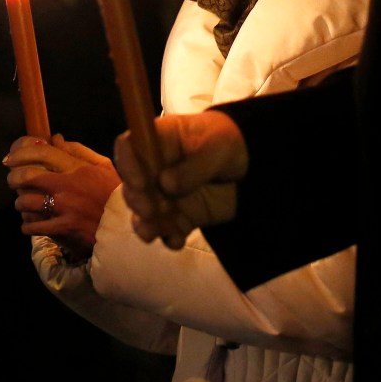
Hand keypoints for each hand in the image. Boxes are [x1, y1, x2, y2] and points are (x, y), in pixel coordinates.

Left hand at [4, 135, 119, 261]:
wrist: (124, 225)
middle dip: (14, 177)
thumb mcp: (103, 166)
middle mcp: (67, 186)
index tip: (11, 158)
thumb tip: (56, 138)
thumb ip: (79, 151)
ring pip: (26, 202)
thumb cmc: (114, 193)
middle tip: (13, 180)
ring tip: (24, 203)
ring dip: (21, 202)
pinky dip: (27, 226)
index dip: (21, 153)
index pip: (42, 153)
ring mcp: (64, 208)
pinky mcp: (63, 228)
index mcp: (77, 168)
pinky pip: (33, 226)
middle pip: (27, 176)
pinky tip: (30, 224)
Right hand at [113, 110, 248, 249]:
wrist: (253, 166)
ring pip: (143, 210)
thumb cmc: (228, 142)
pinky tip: (177, 240)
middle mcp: (154, 168)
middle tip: (151, 209)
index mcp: (159, 141)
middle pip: (131, 183)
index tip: (139, 182)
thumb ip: (193, 165)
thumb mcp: (217, 147)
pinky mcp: (179, 215)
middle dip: (136, 199)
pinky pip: (166, 229)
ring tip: (152, 232)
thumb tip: (165, 184)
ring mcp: (164, 193)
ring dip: (145, 223)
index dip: (127, 163)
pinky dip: (168, 237)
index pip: (129, 147)